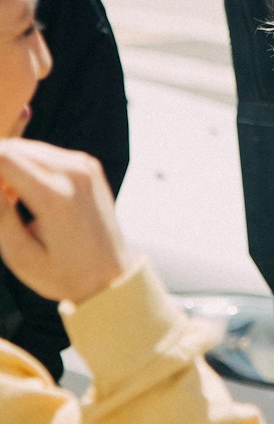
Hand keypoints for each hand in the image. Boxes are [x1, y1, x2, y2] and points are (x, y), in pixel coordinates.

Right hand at [0, 140, 131, 305]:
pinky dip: (26, 166)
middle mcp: (74, 173)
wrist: (111, 275)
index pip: (4, 157)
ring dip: (8, 166)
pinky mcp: (88, 165)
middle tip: (1, 204)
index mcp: (55, 196)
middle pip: (15, 148)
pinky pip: (46, 153)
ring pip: (29, 148)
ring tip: (7, 201)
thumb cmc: (64, 274)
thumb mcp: (21, 255)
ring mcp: (84, 166)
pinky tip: (21, 195)